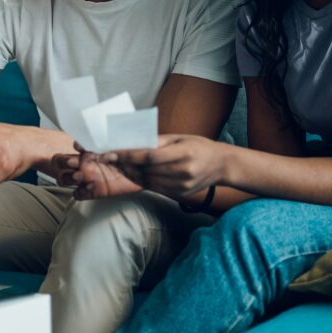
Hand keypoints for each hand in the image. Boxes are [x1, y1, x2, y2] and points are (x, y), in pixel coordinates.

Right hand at [52, 143, 144, 199]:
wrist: (149, 171)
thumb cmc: (139, 152)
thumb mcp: (129, 141)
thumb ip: (116, 140)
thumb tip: (107, 138)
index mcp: (92, 148)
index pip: (75, 145)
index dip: (75, 146)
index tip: (81, 147)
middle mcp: (87, 162)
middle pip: (61, 162)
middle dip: (64, 162)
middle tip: (76, 163)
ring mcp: (89, 177)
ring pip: (65, 178)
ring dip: (68, 177)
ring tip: (82, 176)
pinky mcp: (95, 191)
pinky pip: (78, 194)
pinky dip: (80, 192)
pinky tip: (91, 187)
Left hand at [99, 134, 228, 199]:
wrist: (221, 165)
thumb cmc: (199, 146)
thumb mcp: (180, 138)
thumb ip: (158, 141)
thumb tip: (134, 141)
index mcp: (184, 153)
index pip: (149, 156)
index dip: (127, 155)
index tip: (111, 153)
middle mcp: (183, 171)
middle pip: (146, 170)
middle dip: (125, 165)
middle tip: (110, 159)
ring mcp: (181, 185)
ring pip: (148, 181)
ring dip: (131, 174)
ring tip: (120, 167)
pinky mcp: (180, 194)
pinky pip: (155, 188)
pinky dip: (143, 181)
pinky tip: (135, 175)